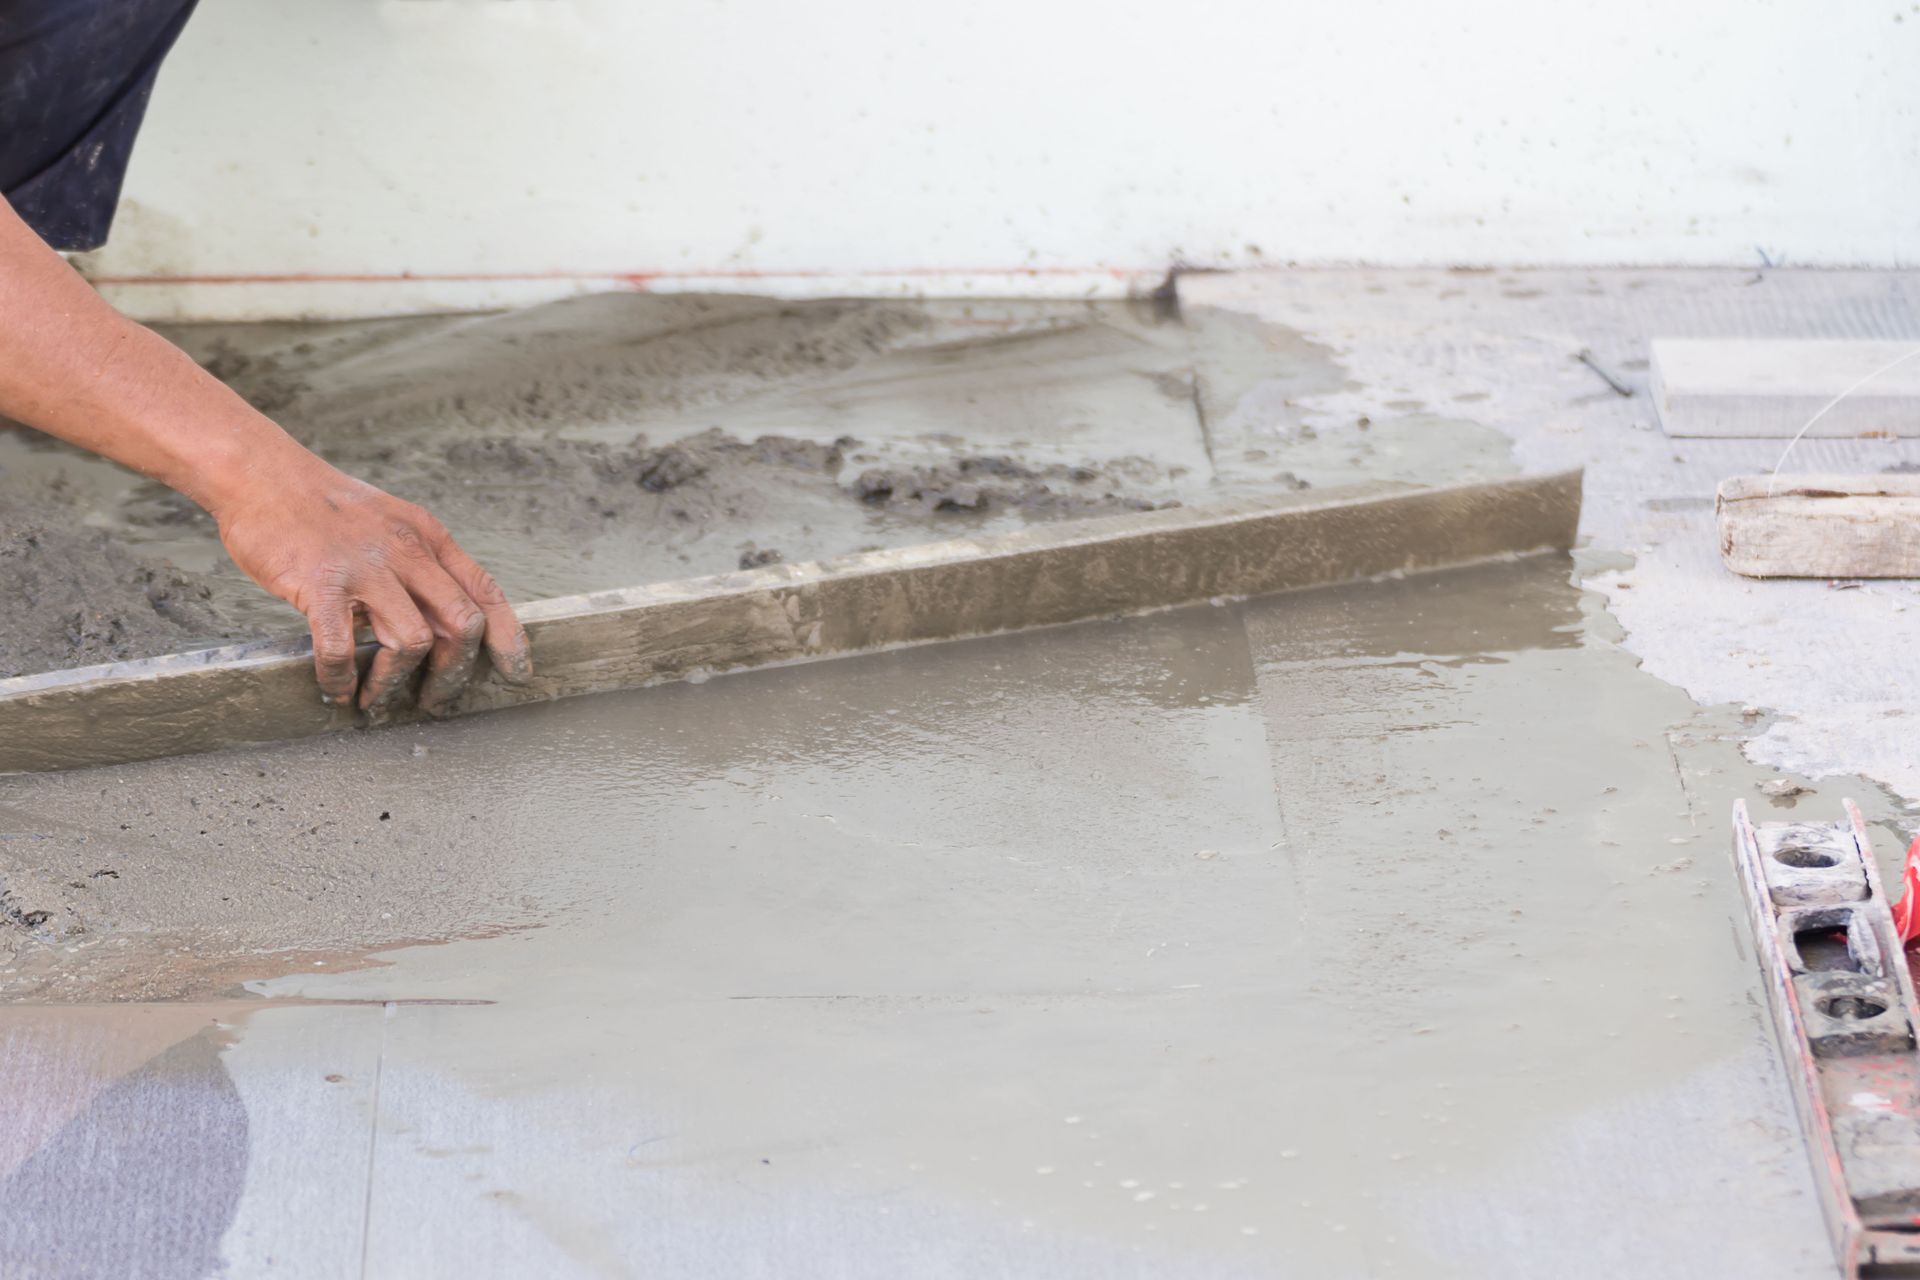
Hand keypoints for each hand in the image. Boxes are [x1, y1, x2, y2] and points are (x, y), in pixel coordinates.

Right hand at [212, 451, 532, 715]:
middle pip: (462, 624)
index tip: (515, 673)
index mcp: (429, 537)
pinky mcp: (321, 583)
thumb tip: (442, 618)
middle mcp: (407, 551)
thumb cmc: (323, 507)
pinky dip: (340, 677)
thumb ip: (419, 565)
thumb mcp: (391, 523)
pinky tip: (336, 689)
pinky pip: (339, 646)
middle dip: (455, 673)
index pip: (487, 592)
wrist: (262, 474)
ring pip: (412, 641)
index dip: (508, 638)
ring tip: (375, 698)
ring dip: (396, 682)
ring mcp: (365, 568)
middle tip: (435, 701)